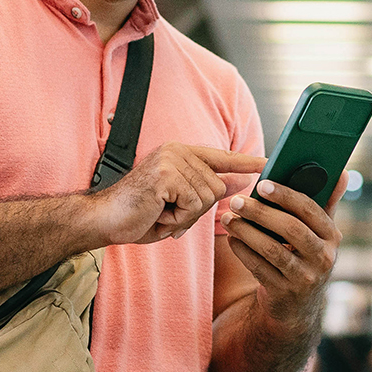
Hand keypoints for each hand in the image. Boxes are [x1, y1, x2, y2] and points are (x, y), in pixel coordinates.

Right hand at [90, 143, 264, 245]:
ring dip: (186, 216)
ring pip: (208, 198)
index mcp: (180, 153)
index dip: (244, 161)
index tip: (267, 162)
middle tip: (167, 213)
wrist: (104, 220)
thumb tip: (242, 181)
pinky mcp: (167, 175)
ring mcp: (171, 160)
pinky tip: (157, 214)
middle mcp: (177, 151)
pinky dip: (178, 219)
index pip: (219, 156)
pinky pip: (193, 204)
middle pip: (217, 187)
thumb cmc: (138, 214)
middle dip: (196, 211)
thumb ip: (207, 190)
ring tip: (160, 213)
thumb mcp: (179, 202)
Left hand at [219, 170, 346, 320]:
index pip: (310, 210)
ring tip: (228, 218)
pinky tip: (232, 238)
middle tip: (237, 201)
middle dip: (261, 212)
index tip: (262, 184)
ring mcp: (305, 277)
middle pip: (290, 229)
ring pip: (272, 250)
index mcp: (332, 236)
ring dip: (246, 231)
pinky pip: (259, 268)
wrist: (299, 305)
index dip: (286, 196)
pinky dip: (243, 251)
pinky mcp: (285, 293)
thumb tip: (342, 172)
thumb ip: (328, 203)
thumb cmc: (306, 255)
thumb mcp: (321, 233)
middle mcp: (323, 257)